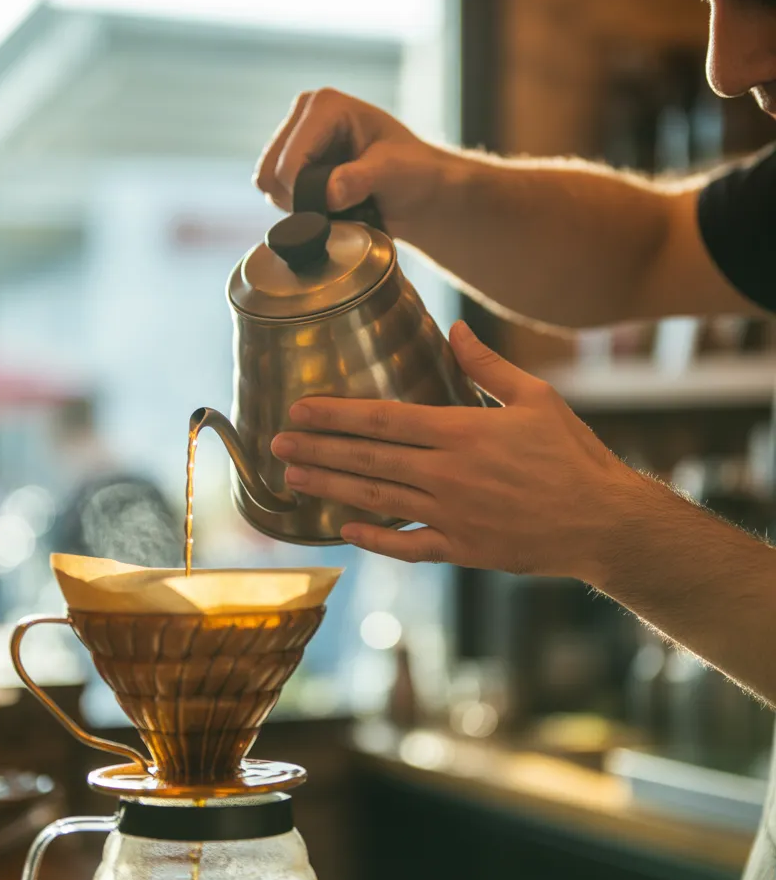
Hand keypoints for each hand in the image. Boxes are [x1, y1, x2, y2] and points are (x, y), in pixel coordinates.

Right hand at [254, 88, 450, 236]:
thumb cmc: (413, 172)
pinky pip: (274, 193)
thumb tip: (328, 194)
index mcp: (324, 105)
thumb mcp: (395, 172)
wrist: (417, 187)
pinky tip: (328, 204)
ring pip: (267, 185)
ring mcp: (294, 137)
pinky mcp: (291, 159)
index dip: (306, 195)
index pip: (288, 162)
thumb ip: (361, 179)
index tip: (340, 208)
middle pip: (269, 174)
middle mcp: (302, 114)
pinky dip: (298, 206)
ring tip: (337, 205)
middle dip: (299, 201)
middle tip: (339, 208)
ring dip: (298, 206)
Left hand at [270, 322, 638, 578]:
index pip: (383, 419)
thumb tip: (455, 329)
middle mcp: (448, 474)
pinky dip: (375, 539)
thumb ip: (488, 365)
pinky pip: (408, 545)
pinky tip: (344, 529)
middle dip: (317, 450)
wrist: (604, 521)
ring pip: (376, 499)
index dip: (336, 415)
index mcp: (463, 431)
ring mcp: (452, 515)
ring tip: (292, 480)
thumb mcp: (537, 398)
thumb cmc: (574, 456)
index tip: (300, 410)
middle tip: (275, 445)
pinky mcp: (462, 550)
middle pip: (367, 459)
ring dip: (329, 488)